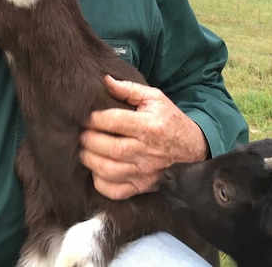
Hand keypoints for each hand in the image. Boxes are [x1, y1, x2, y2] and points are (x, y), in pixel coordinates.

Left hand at [79, 75, 208, 199]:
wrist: (191, 147)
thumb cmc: (169, 120)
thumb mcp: (155, 98)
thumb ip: (129, 89)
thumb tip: (105, 80)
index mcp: (150, 126)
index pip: (116, 122)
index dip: (95, 119)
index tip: (85, 117)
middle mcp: (147, 151)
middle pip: (111, 149)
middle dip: (89, 141)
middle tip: (80, 134)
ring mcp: (145, 172)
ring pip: (110, 171)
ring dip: (91, 161)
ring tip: (84, 151)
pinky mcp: (142, 186)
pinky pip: (117, 191)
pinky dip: (101, 183)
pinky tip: (96, 170)